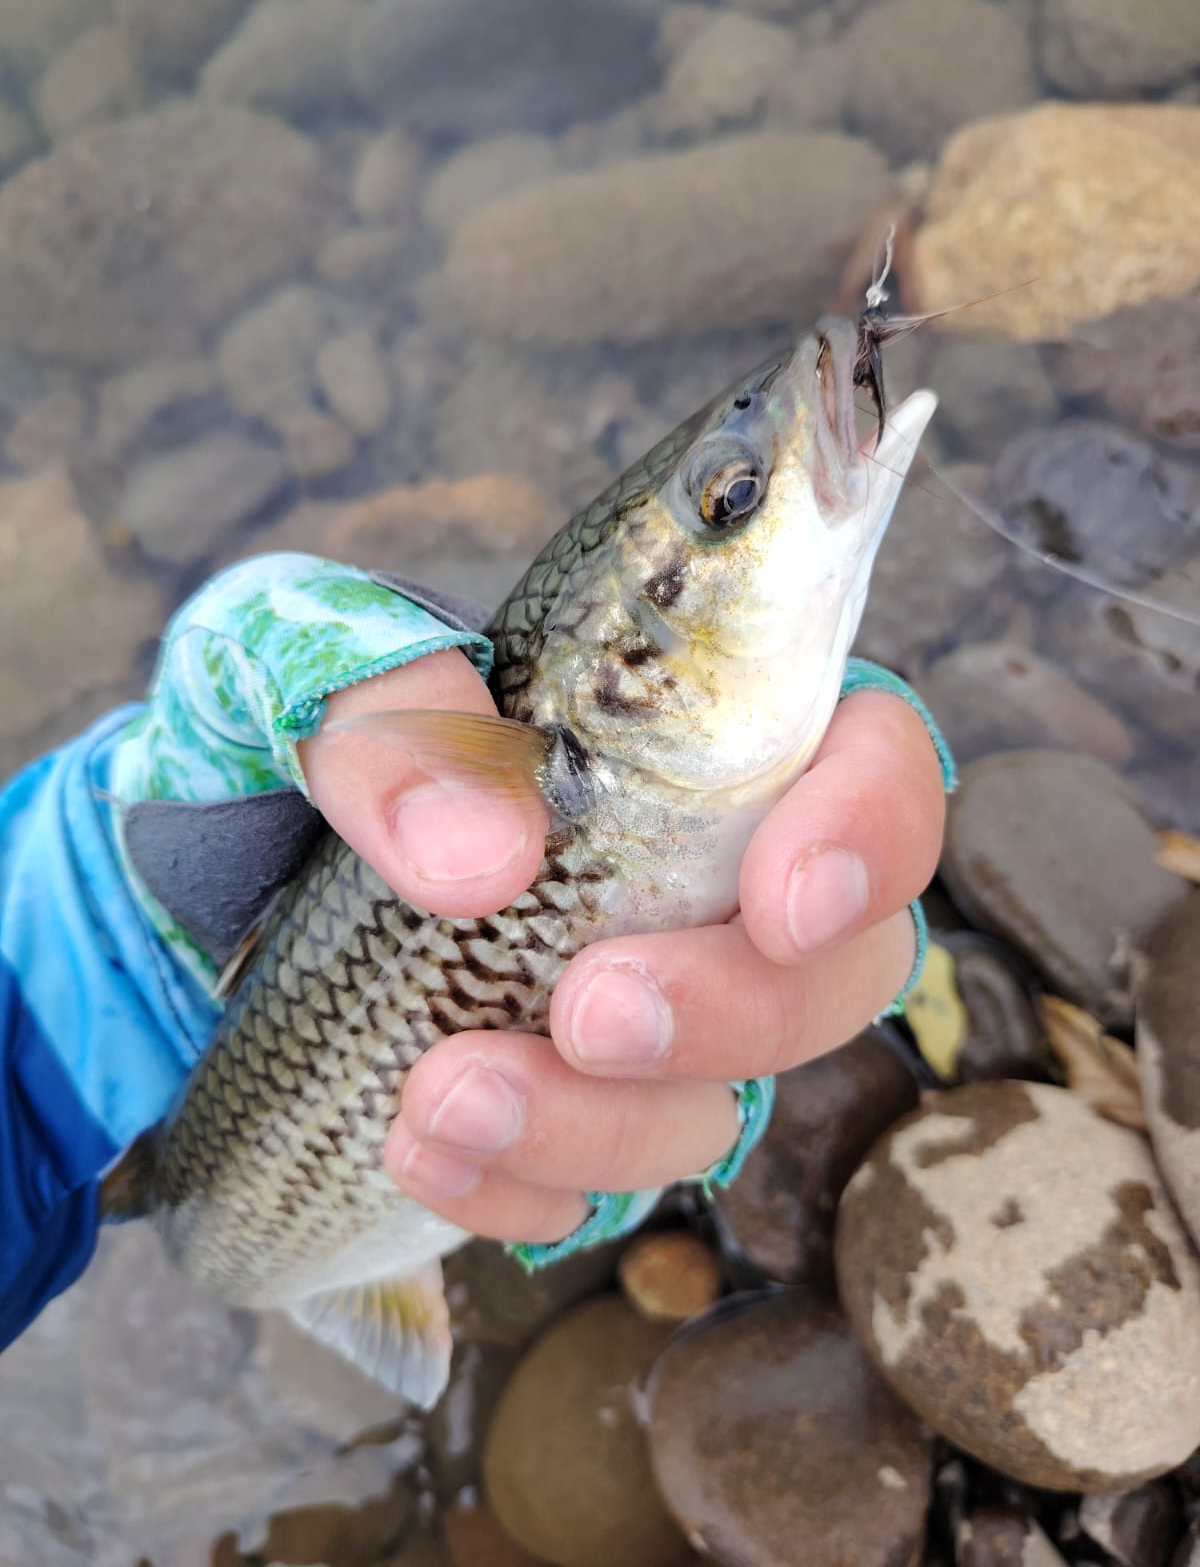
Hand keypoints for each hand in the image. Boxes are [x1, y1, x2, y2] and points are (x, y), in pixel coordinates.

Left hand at [299, 649, 945, 1246]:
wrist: (201, 889)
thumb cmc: (277, 743)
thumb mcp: (288, 671)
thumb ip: (383, 712)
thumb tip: (484, 860)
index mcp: (683, 727)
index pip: (870, 761)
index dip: (871, 833)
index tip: (779, 903)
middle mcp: (701, 876)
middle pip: (841, 967)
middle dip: (735, 1010)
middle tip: (588, 1011)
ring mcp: (653, 1008)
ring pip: (723, 1102)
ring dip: (596, 1122)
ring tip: (438, 1096)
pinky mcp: (584, 1113)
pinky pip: (609, 1187)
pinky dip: (527, 1186)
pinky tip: (421, 1150)